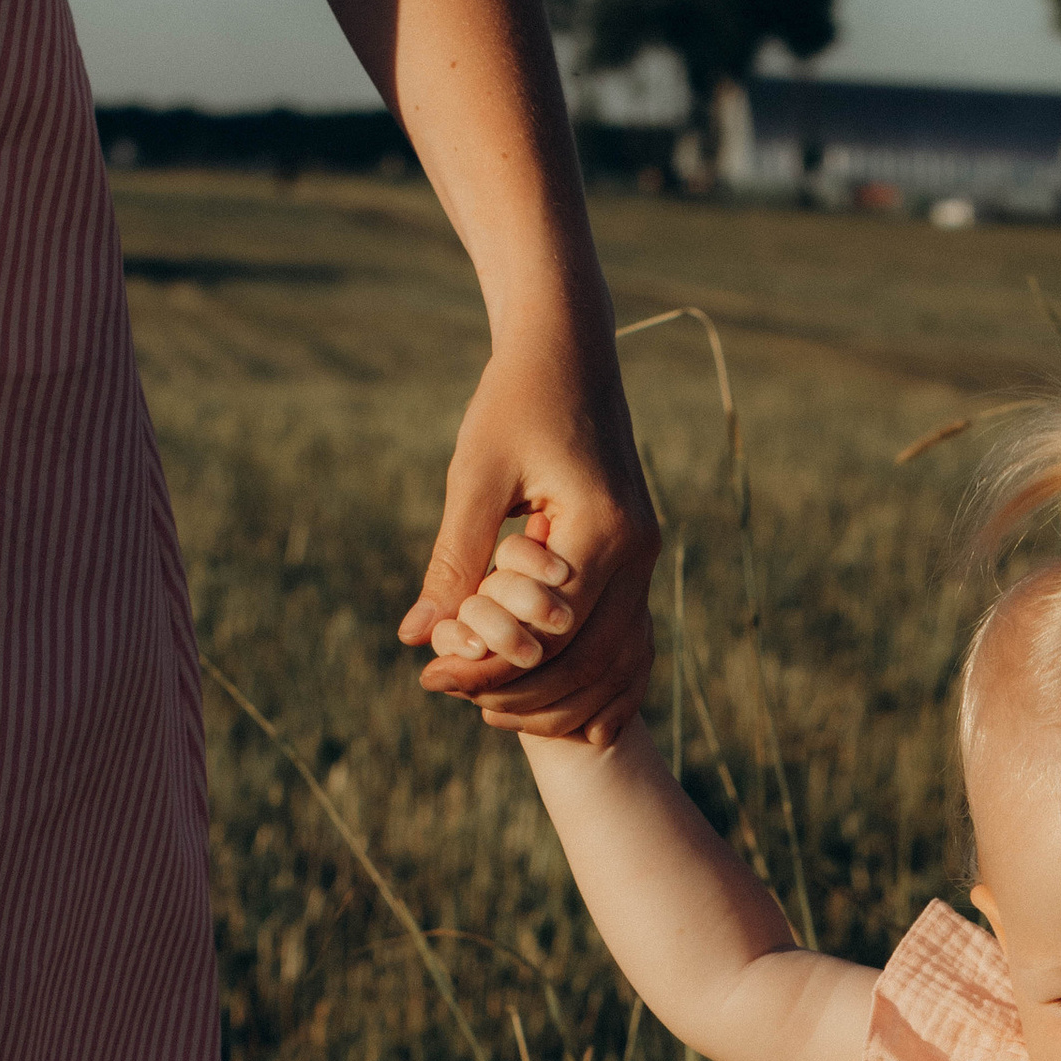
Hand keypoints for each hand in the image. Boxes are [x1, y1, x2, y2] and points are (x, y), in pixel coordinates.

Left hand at [401, 326, 659, 743]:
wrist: (568, 348)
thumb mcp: (474, 477)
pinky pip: (630, 643)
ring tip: (492, 711)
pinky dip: (598, 684)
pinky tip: (557, 711)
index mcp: (603, 532)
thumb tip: (416, 637)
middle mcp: (638, 553)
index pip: (549, 634)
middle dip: (521, 694)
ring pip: (618, 663)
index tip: (432, 678)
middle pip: (589, 662)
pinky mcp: (635, 558)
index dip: (488, 668)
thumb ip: (453, 561)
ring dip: (560, 700)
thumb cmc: (514, 400)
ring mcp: (645, 559)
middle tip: (452, 697)